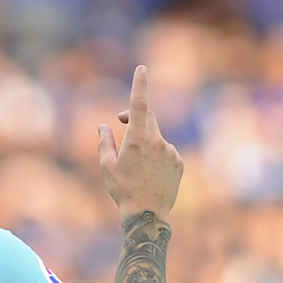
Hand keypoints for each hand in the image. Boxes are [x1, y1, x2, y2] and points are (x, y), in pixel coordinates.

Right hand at [98, 66, 183, 221]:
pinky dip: (157, 155)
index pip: (139, 105)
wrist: (147, 213)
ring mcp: (171, 151)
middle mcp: (158, 141)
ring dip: (145, 142)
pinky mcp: (179, 161)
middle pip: (147, 118)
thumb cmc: (123, 190)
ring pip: (156, 137)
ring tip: (137, 167)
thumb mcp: (107, 166)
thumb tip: (102, 126)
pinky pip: (166, 150)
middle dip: (134, 118)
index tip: (142, 68)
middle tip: (120, 124)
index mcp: (138, 139)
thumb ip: (104, 142)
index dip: (140, 84)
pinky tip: (150, 174)